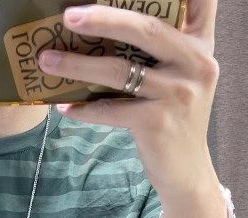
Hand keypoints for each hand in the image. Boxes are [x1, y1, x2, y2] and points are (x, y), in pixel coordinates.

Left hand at [37, 0, 219, 194]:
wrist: (186, 171)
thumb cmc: (174, 118)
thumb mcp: (180, 76)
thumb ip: (163, 48)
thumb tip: (104, 25)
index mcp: (200, 44)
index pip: (200, 1)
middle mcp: (195, 63)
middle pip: (145, 28)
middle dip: (103, 18)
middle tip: (69, 17)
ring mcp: (177, 94)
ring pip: (119, 70)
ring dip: (78, 65)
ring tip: (47, 61)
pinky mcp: (157, 123)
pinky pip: (110, 109)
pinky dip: (84, 109)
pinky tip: (63, 106)